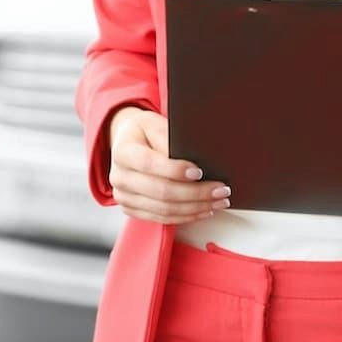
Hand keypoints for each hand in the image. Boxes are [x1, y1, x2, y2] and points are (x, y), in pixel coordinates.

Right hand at [107, 107, 230, 223]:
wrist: (126, 144)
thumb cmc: (144, 132)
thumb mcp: (154, 123)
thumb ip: (168, 138)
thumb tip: (192, 155)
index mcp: (123, 152)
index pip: (150, 164)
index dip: (175, 170)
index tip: (199, 172)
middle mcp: (120, 177)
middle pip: (161, 192)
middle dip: (195, 193)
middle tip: (220, 190)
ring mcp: (124, 197)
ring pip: (164, 209)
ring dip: (196, 208)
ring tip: (218, 202)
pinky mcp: (132, 209)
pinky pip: (162, 218)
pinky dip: (186, 216)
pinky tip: (203, 210)